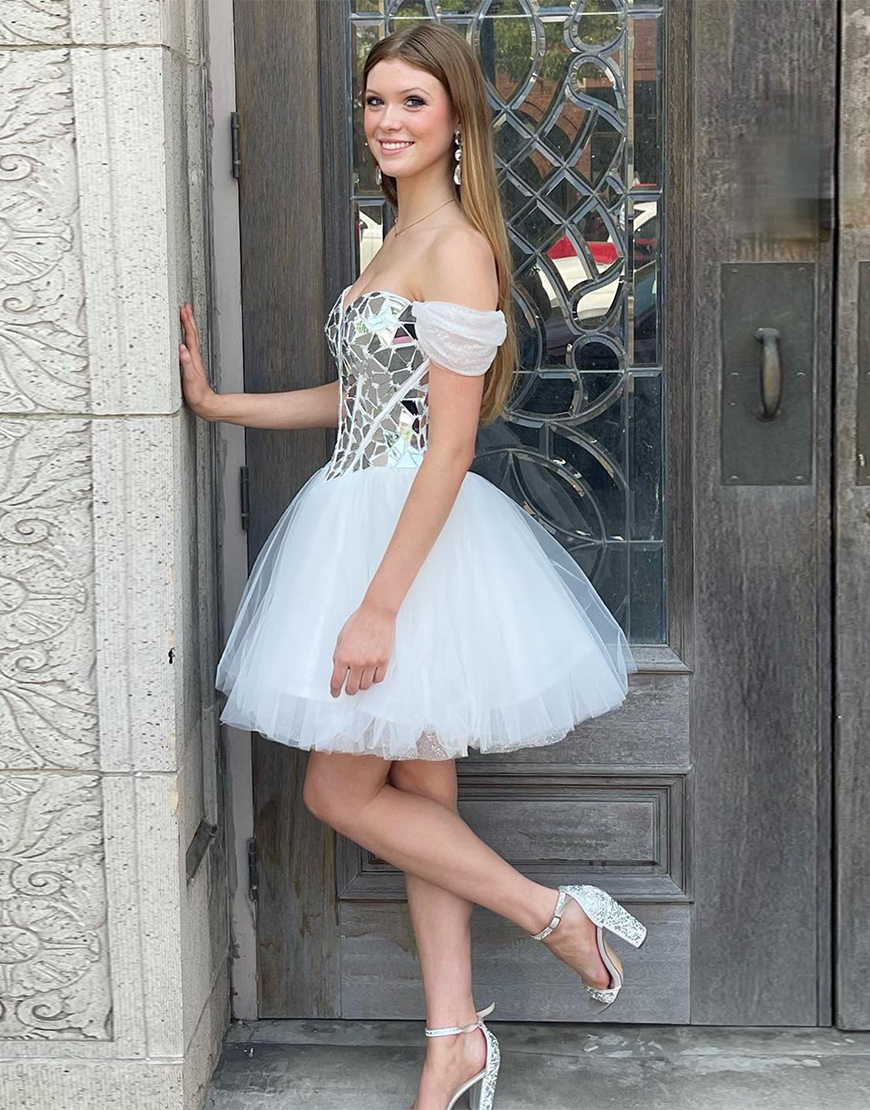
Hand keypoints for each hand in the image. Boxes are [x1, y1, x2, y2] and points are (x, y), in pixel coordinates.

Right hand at [179, 303, 218, 418]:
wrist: (205, 404)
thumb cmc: (197, 394)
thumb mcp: (190, 379)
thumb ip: (186, 364)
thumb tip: (182, 348)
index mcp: (193, 358)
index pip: (189, 335)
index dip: (186, 322)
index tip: (183, 309)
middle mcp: (194, 357)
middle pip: (191, 333)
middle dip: (188, 319)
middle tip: (184, 306)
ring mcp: (193, 360)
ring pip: (190, 339)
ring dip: (188, 326)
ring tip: (184, 316)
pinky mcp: (190, 365)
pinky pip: (187, 346)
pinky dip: (185, 338)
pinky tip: (182, 338)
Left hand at [330, 601, 394, 696]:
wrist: (376, 614)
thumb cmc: (359, 622)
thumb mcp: (341, 638)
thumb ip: (339, 655)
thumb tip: (339, 670)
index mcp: (342, 656)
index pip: (336, 681)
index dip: (335, 691)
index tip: (335, 693)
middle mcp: (356, 662)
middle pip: (352, 688)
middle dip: (349, 689)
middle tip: (349, 687)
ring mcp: (371, 663)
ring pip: (366, 685)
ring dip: (362, 683)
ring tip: (361, 677)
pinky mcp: (383, 661)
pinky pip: (378, 678)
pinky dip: (374, 678)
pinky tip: (372, 672)